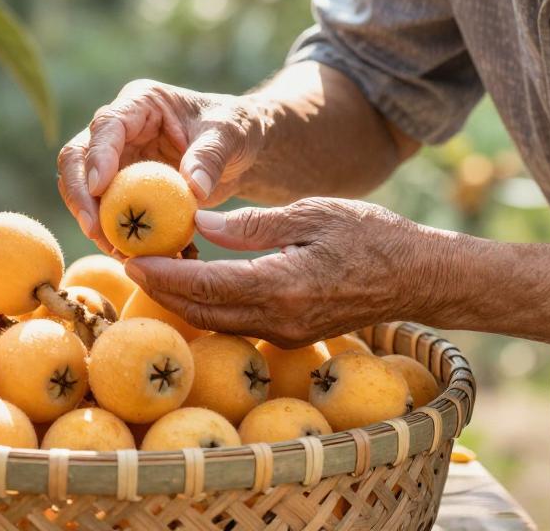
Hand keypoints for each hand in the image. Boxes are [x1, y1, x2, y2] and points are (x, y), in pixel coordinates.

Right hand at [57, 79, 265, 253]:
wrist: (238, 152)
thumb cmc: (234, 130)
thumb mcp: (230, 135)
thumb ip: (211, 156)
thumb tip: (193, 187)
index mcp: (140, 103)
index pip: (106, 125)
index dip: (97, 156)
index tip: (98, 188)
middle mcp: (118, 129)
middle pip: (77, 157)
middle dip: (79, 195)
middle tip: (95, 230)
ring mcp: (115, 159)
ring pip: (83, 190)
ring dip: (94, 222)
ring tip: (119, 252)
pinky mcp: (121, 188)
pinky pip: (107, 213)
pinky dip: (116, 236)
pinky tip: (135, 257)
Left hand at [122, 198, 445, 346]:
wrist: (420, 277)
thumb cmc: (372, 234)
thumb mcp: (312, 213)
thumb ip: (253, 223)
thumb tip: (200, 224)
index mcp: (284, 286)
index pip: (208, 286)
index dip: (165, 276)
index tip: (132, 261)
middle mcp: (280, 320)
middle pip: (203, 313)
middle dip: (163, 293)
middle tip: (129, 267)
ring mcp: (286, 334)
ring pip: (217, 324)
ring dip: (182, 303)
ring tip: (152, 274)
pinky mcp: (290, 336)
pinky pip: (237, 325)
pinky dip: (209, 308)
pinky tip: (192, 287)